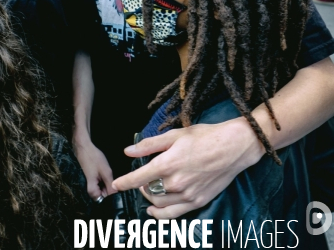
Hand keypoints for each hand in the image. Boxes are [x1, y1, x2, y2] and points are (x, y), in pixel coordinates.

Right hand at [73, 136, 115, 199]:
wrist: (85, 148)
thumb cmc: (94, 159)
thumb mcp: (106, 172)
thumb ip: (111, 185)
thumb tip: (118, 197)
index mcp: (93, 192)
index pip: (108, 201)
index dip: (115, 196)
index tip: (120, 189)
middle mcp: (92, 192)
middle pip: (106, 196)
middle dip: (112, 190)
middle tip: (116, 181)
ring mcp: (93, 187)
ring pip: (105, 190)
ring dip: (110, 185)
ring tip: (111, 176)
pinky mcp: (94, 182)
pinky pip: (103, 185)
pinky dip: (107, 181)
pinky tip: (108, 175)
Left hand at [112, 118, 263, 218]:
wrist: (233, 147)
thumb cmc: (205, 137)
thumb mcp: (175, 135)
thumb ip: (150, 145)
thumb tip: (129, 151)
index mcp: (169, 163)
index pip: (140, 177)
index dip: (125, 182)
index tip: (116, 184)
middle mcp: (176, 182)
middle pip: (148, 190)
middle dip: (140, 186)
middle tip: (141, 178)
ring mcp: (188, 194)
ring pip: (159, 203)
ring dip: (149, 198)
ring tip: (148, 189)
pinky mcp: (198, 201)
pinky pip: (173, 214)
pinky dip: (160, 214)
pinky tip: (154, 210)